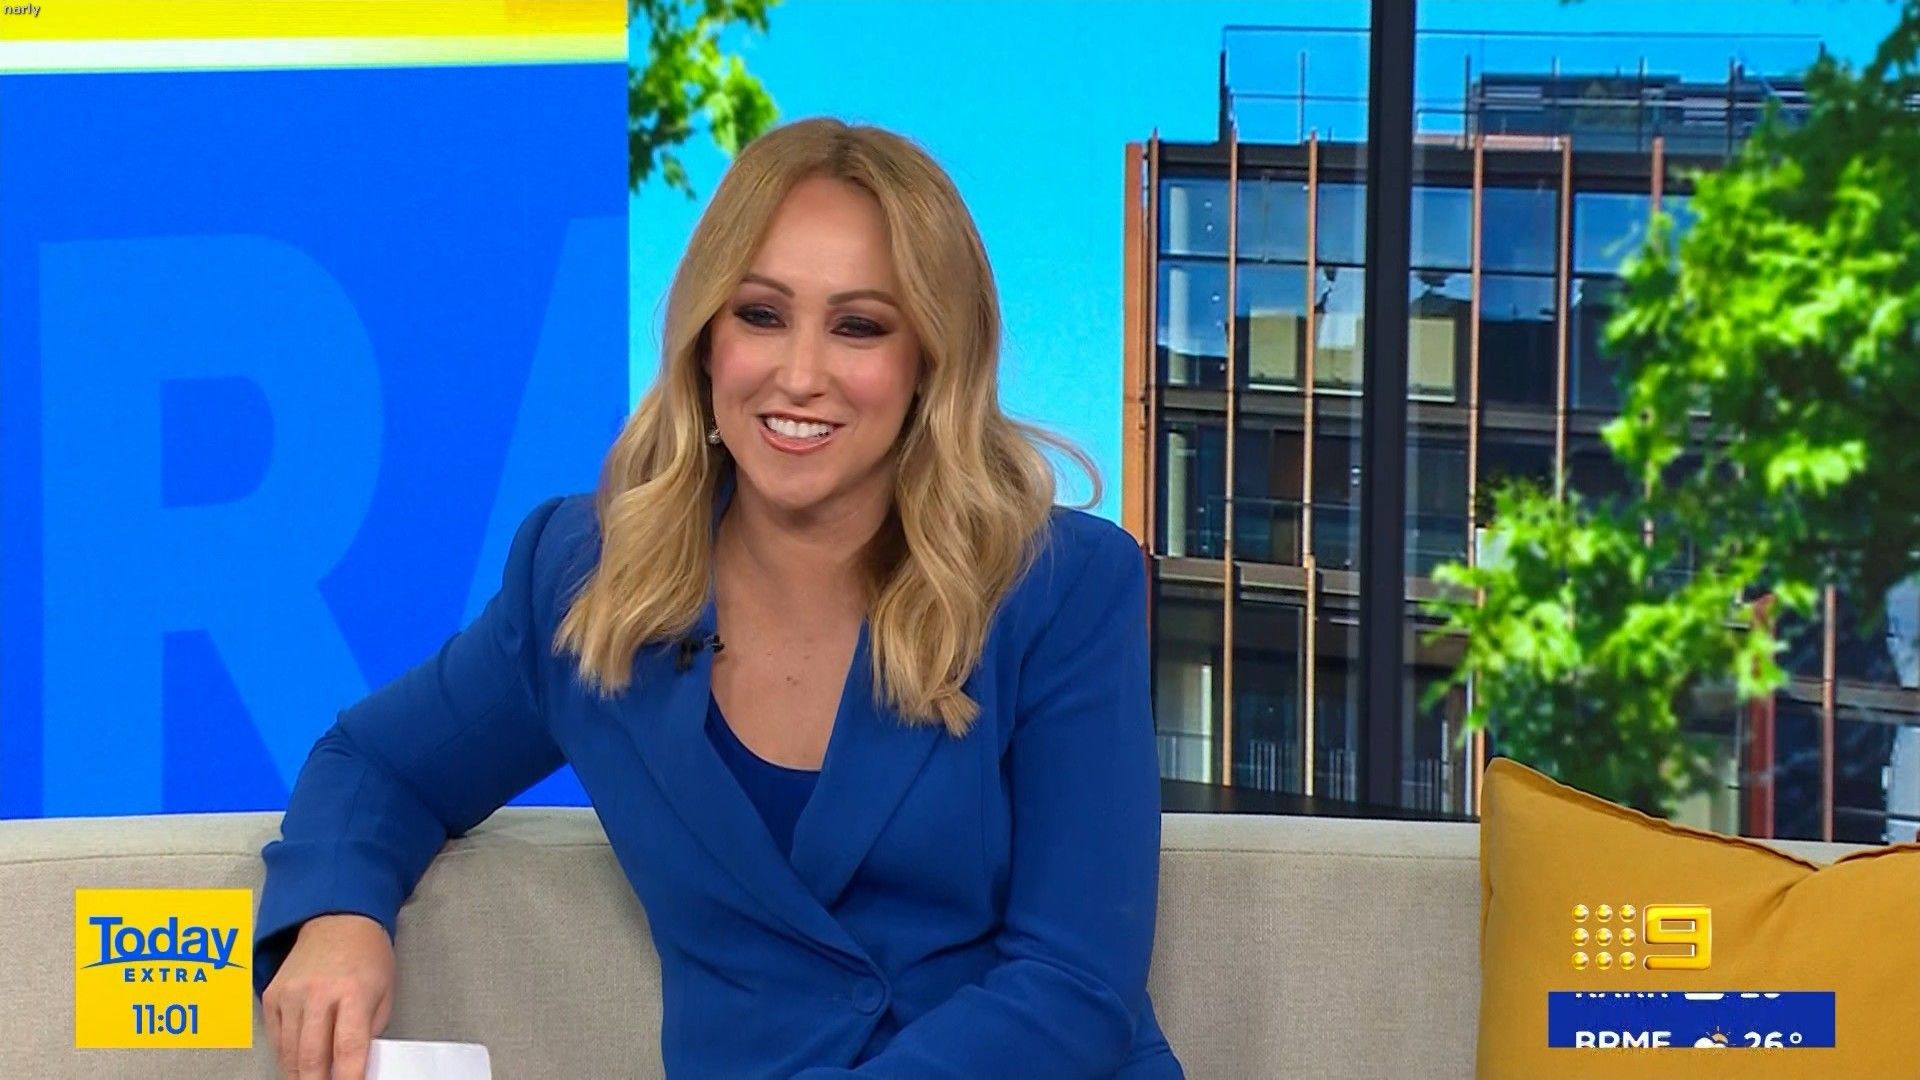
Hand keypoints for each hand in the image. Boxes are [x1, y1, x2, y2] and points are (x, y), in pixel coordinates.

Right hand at [261, 913, 395, 1079]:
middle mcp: (318, 993)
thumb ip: (370, 1031)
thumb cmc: (367, 957)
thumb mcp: (385, 992)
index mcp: (353, 992)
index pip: (348, 1048)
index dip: (348, 1078)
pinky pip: (276, 1038)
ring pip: (289, 1053)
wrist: (338, 920)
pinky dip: (286, 1056)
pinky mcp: (272, 995)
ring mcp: (291, 994)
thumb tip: (355, 1066)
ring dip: (300, 1074)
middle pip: (312, 1058)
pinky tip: (298, 1063)